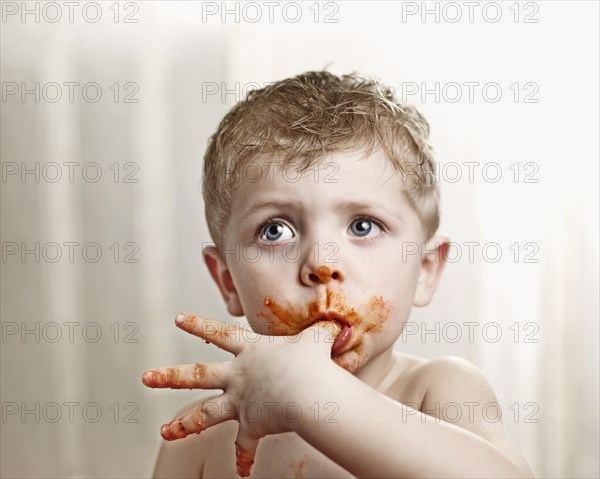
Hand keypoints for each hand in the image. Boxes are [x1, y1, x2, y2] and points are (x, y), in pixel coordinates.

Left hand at [142, 313, 341, 476]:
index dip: (198, 325)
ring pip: (203, 413)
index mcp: (249, 350)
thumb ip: (321, 331)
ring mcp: (240, 401)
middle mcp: (238, 375)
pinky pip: (244, 445)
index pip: (218, 333)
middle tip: (145, 377)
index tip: (177, 318)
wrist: (307, 391)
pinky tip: (242, 470)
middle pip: (196, 375)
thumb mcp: (316, 338)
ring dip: (183, 424)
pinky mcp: (250, 425)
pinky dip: (244, 458)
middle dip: (169, 376)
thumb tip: (337, 324)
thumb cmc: (310, 361)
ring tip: (164, 432)